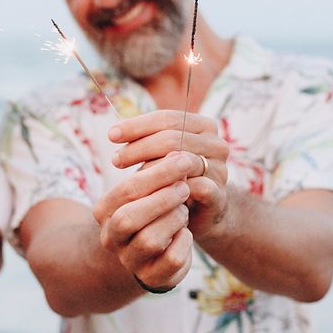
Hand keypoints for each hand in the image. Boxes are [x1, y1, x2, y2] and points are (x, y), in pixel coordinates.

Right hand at [92, 154, 195, 290]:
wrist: (152, 251)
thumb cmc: (150, 210)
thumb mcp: (148, 190)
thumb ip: (159, 174)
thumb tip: (178, 153)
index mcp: (103, 212)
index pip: (125, 191)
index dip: (156, 174)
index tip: (182, 160)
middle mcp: (110, 238)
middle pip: (128, 218)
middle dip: (161, 199)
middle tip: (184, 186)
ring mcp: (130, 261)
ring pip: (150, 240)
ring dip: (173, 220)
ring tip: (184, 209)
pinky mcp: (152, 278)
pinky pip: (171, 260)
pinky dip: (184, 242)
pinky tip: (186, 233)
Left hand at [109, 110, 230, 239]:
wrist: (203, 214)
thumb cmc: (175, 177)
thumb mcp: (161, 154)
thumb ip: (146, 140)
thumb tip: (115, 131)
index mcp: (204, 126)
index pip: (168, 118)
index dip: (137, 125)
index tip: (111, 135)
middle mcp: (217, 144)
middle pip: (173, 138)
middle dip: (139, 147)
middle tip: (115, 159)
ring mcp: (221, 170)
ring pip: (181, 162)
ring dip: (150, 170)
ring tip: (127, 178)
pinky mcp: (219, 196)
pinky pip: (193, 188)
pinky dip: (168, 190)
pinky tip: (148, 196)